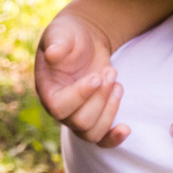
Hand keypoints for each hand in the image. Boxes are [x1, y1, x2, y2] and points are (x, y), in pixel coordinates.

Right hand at [36, 13, 128, 147]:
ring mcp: (77, 116)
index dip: (80, 96)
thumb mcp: (62, 31)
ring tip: (117, 83)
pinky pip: (102, 140)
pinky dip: (114, 139)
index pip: (59, 107)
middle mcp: (60, 109)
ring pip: (92, 133)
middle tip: (111, 72)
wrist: (85, 40)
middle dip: (101, 98)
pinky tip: (126, 129)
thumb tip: (53, 54)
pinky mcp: (95, 117)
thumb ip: (57, 41)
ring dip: (110, 110)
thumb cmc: (70, 35)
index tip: (97, 76)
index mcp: (47, 91)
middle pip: (80, 122)